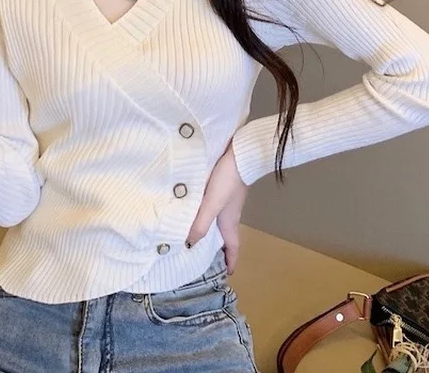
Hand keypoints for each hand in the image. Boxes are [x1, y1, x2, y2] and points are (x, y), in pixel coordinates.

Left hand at [185, 142, 248, 274]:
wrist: (240, 154)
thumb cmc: (227, 182)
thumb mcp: (212, 204)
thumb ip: (201, 223)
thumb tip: (188, 244)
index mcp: (230, 222)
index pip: (233, 248)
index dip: (231, 262)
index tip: (227, 274)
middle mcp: (230, 213)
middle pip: (224, 235)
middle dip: (218, 248)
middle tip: (203, 255)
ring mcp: (227, 200)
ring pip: (217, 220)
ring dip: (209, 229)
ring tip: (193, 232)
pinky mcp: (222, 187)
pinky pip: (212, 206)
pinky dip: (204, 213)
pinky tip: (193, 207)